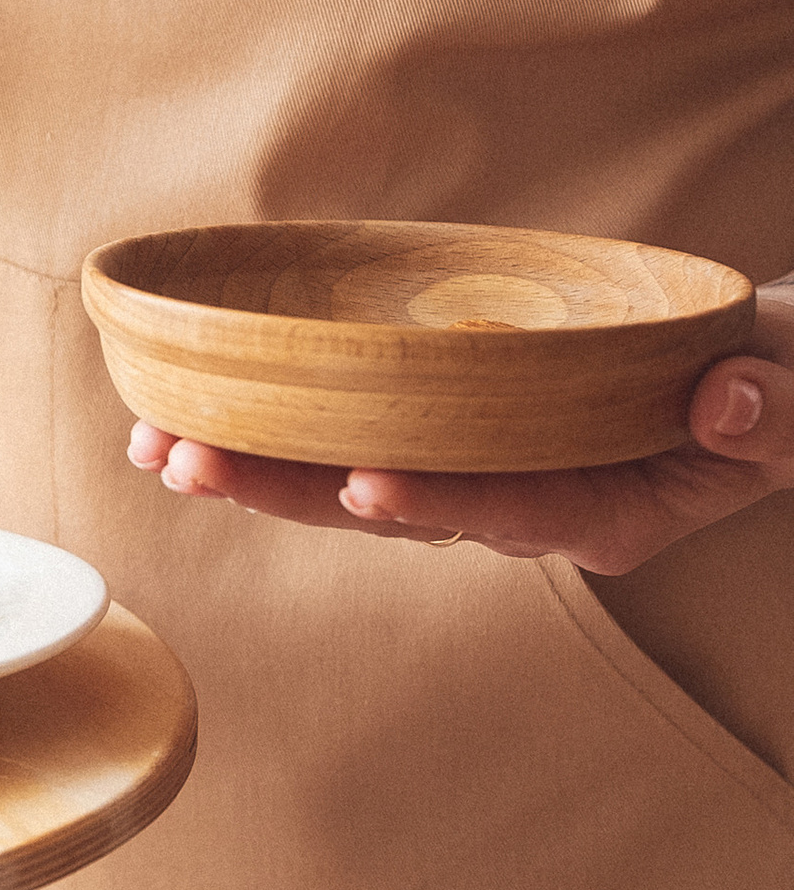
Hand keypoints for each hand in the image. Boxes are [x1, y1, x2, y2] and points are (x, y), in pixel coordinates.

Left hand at [128, 290, 793, 574]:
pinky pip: (363, 440)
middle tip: (187, 463)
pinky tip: (204, 416)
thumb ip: (773, 411)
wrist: (768, 379)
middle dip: (285, 489)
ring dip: (259, 466)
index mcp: (605, 511)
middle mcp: (531, 509)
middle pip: (395, 508)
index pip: (509, 509)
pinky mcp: (463, 438)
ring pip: (359, 481)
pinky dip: (285, 430)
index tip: (362, 484)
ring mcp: (490, 477)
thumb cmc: (778, 389)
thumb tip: (733, 398)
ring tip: (158, 447)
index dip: (435, 498)